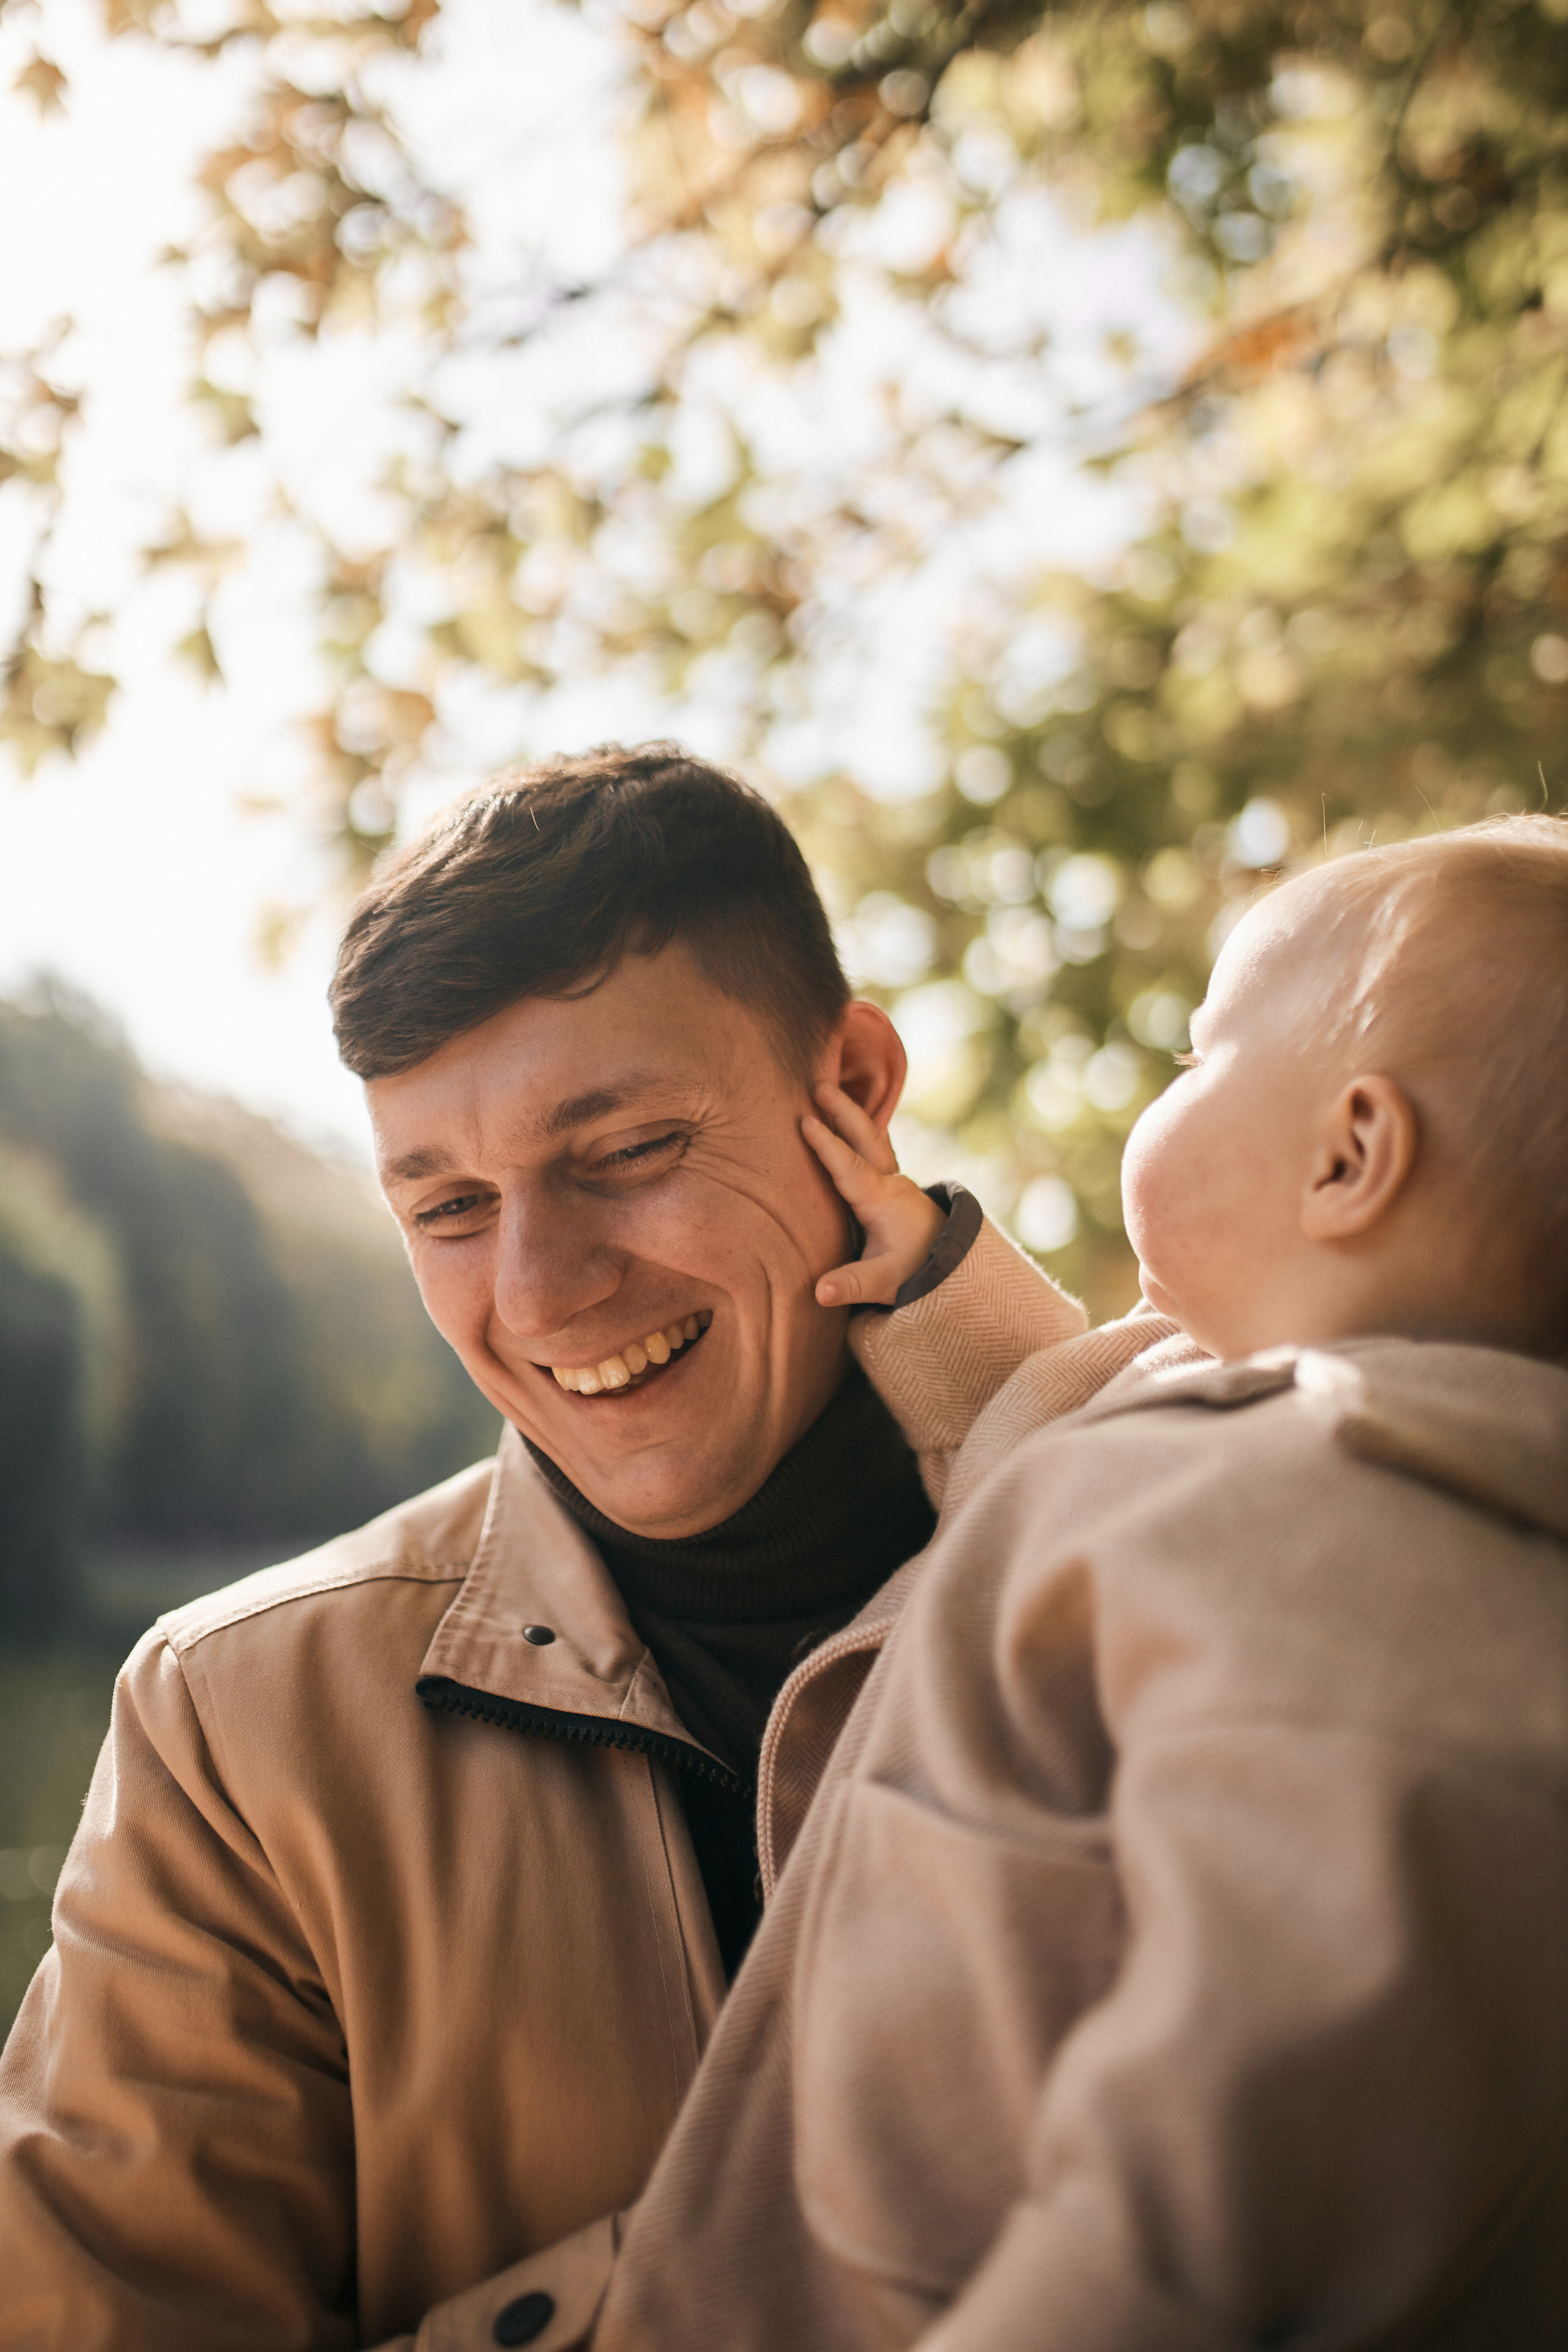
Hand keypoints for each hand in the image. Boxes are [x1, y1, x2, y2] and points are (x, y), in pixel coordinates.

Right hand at [803, 1083, 945, 1308]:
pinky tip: (845, 1116)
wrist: (952, 1265)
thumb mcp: (885, 1283)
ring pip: (872, 1137)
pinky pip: (873, 1146)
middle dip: (843, 1110)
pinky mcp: (892, 1182)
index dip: (828, 1144)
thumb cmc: (915, 1271)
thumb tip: (819, 1293)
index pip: (850, 1166)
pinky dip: (859, 1127)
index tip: (805, 1121)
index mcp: (883, 1200)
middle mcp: (890, 1182)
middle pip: (866, 1138)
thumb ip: (852, 1285)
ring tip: (828, 1089)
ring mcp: (894, 1178)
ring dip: (850, 1113)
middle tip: (819, 1084)